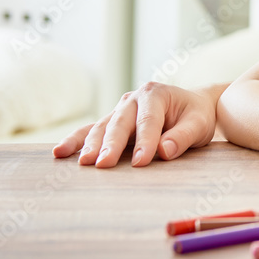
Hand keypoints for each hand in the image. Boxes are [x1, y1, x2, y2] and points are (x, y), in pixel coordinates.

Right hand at [52, 82, 217, 167]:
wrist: (192, 107)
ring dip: (90, 145)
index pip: (149, 120)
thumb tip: (164, 151)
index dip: (145, 141)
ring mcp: (120, 110)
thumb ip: (183, 136)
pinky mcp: (111, 122)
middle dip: (112, 144)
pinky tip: (59, 152)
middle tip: (103, 164)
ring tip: (82, 163)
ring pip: (101, 127)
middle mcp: (133, 99)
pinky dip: (75, 141)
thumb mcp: (199, 124)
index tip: (142, 161)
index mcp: (156, 94)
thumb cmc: (196, 116)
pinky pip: (90, 131)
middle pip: (120, 123)